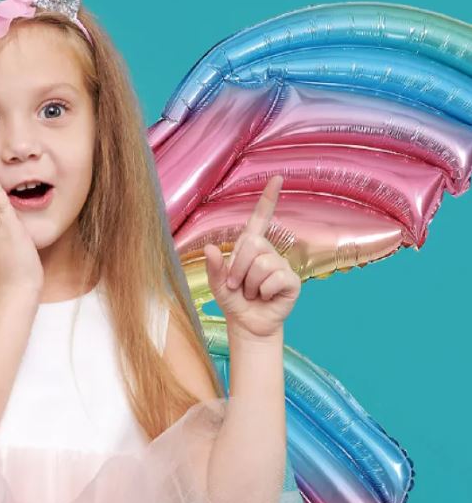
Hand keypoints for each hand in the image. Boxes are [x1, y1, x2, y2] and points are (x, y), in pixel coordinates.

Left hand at [203, 175, 299, 338]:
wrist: (247, 324)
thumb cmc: (233, 300)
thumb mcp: (217, 284)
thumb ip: (214, 267)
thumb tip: (211, 248)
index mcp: (250, 247)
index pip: (260, 218)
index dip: (268, 198)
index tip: (277, 178)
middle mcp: (268, 252)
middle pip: (253, 244)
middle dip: (238, 269)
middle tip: (237, 286)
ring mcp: (281, 265)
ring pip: (261, 265)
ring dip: (249, 285)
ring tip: (252, 293)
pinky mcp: (291, 281)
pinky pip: (274, 280)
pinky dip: (263, 292)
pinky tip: (265, 298)